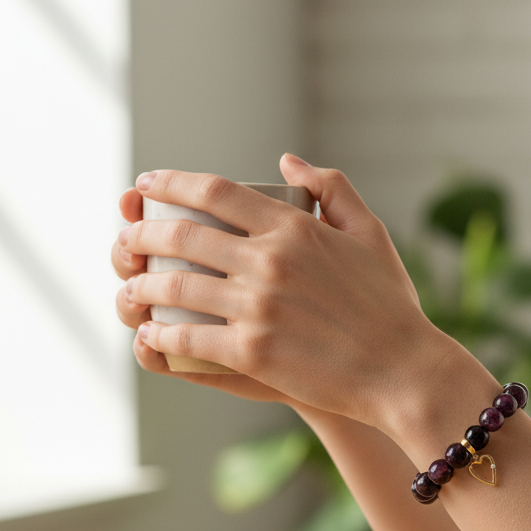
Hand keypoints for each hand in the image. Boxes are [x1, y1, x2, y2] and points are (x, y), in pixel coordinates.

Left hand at [117, 156, 460, 431]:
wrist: (403, 370)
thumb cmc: (389, 304)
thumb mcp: (370, 233)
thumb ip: (332, 188)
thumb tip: (286, 160)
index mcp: (294, 227)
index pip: (214, 191)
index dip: (169, 182)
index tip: (144, 185)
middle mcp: (270, 261)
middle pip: (181, 235)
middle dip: (140, 233)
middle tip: (127, 239)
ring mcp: (258, 308)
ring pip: (174, 287)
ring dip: (139, 285)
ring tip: (131, 287)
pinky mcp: (252, 353)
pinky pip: (186, 338)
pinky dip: (158, 335)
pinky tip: (149, 333)